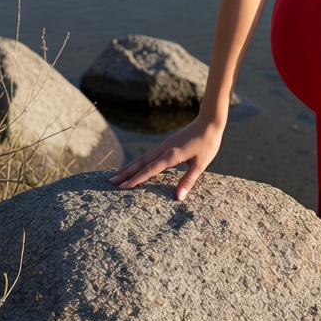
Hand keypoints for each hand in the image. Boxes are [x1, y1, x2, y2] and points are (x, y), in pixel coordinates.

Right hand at [109, 116, 223, 200]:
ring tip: (117, 175)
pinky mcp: (168, 144)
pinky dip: (140, 162)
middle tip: (111, 182)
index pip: (150, 169)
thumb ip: (188, 180)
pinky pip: (150, 155)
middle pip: (141, 162)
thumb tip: (178, 198)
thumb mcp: (201, 163)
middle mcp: (165, 149)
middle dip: (126, 173)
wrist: (210, 121)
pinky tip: (136, 167)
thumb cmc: (208, 143)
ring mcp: (165, 145)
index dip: (136, 179)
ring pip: (144, 157)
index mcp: (172, 155)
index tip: (122, 187)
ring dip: (130, 167)